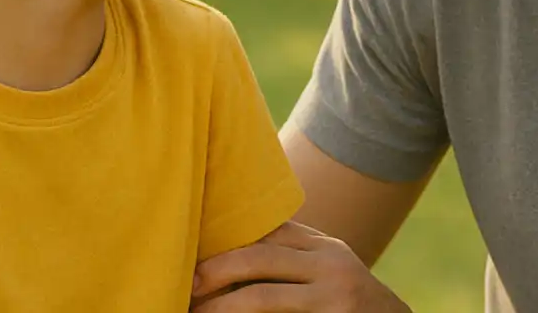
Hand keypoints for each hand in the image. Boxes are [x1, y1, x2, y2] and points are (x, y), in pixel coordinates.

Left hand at [191, 221, 410, 311]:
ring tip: (198, 311)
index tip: (196, 250)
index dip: (230, 240)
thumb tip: (234, 241)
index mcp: (325, 247)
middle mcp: (331, 267)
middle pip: (262, 258)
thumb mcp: (329, 267)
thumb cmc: (348, 299)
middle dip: (219, 269)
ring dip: (224, 306)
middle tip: (190, 282)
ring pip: (264, 297)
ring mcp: (333, 300)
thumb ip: (294, 252)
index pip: (269, 232)